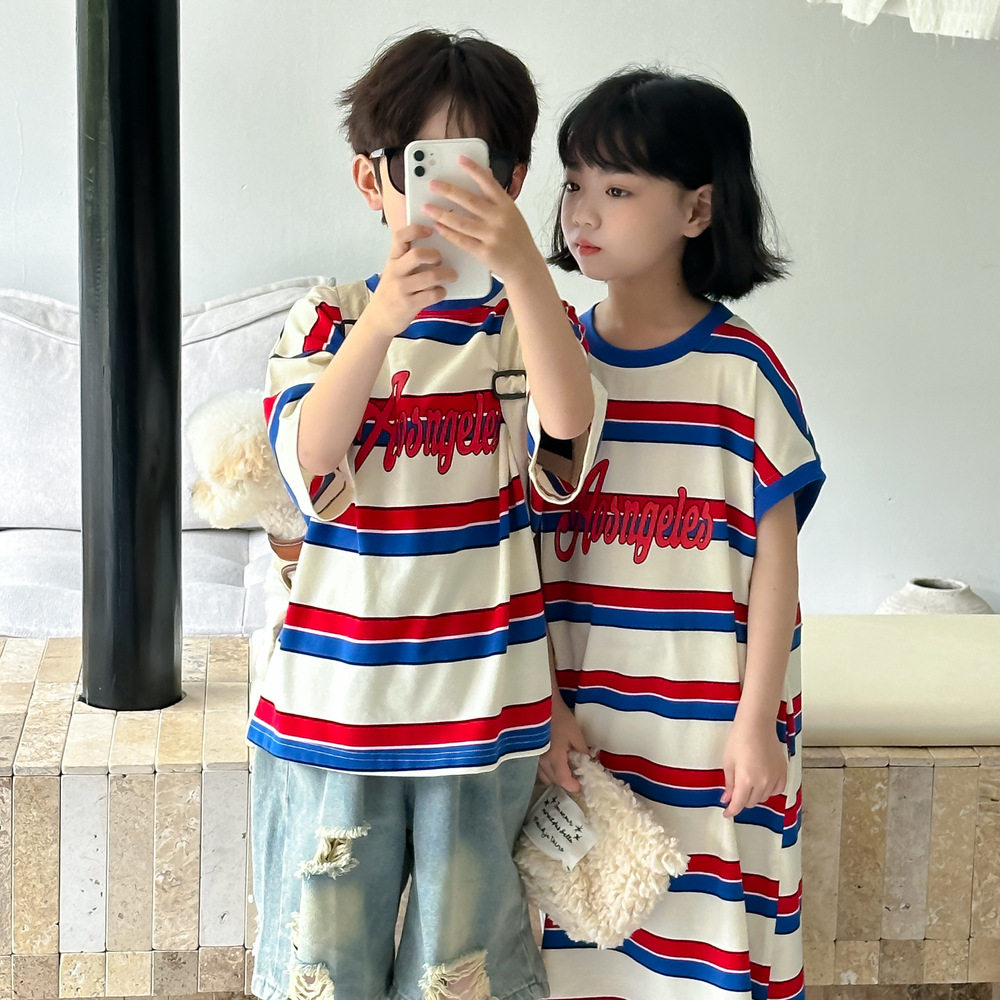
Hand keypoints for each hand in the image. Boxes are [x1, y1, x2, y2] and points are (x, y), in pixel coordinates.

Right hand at [365, 223, 456, 337]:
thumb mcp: (394, 272)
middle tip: (441, 260)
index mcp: (392, 259)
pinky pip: (432, 294)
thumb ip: (408, 260)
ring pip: (430, 276)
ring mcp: (401, 289)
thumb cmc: (392, 292)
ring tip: (452, 276)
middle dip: (435, 255)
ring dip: (446, 275)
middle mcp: (395, 272)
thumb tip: (436, 246)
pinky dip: (441, 292)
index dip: (416, 230)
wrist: (378, 319)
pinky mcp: (409, 305)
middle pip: (418, 255)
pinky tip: (441, 292)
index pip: (400, 237)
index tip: (430, 230)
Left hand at [422, 157, 541, 281]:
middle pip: (470, 200)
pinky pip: (462, 241)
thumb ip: (497, 196)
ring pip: (461, 222)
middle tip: (432, 184)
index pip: (488, 183)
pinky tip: (437, 226)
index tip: (459, 159)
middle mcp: (500, 219)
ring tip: (427, 207)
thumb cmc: (518, 239)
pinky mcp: (485, 253)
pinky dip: (448, 233)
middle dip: (448, 191)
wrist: (526, 266)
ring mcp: (492, 236)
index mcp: (507, 206)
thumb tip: (485, 173)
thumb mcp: (512, 213)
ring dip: (442, 213)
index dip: (473, 169)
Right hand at [537, 696, 588, 791]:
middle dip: (565, 781)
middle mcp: (542, 761)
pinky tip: (554, 757)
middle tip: (576, 774)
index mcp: (555, 758)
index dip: (574, 786)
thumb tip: (590, 762)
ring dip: (555, 775)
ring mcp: (533, 756)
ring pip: (544, 775)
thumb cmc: (558, 716)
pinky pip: (538, 766)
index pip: (564, 781)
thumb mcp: (575, 732)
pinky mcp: (529, 750)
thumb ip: (582, 750)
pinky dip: (547, 767)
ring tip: (565, 765)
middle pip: (553, 781)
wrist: (538, 702)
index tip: (582, 784)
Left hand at [720, 715, 786, 818]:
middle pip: (751, 802)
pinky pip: (777, 790)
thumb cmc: (739, 739)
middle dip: (741, 801)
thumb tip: (727, 799)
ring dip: (754, 796)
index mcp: (746, 780)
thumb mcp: (728, 762)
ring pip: (764, 798)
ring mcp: (775, 778)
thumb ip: (729, 784)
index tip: (727, 813)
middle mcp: (762, 782)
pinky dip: (768, 790)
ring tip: (747, 784)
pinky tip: (762, 783)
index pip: (739, 804)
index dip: (731, 811)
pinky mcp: (783, 772)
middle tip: (734, 792)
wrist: (757, 724)